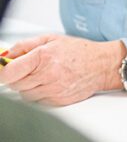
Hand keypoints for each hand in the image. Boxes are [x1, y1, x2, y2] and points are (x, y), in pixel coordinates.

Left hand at [0, 35, 124, 105]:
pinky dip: (39, 94)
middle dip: (17, 77)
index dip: (3, 72)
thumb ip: (24, 46)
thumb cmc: (79, 52)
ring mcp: (53, 90)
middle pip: (14, 84)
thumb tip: (5, 55)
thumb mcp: (51, 40)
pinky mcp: (58, 101)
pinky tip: (50, 84)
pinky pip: (37, 101)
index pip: (9, 72)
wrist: (102, 65)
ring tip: (41, 76)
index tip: (3, 70)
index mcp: (43, 57)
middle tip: (27, 70)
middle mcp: (47, 75)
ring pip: (24, 94)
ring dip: (28, 87)